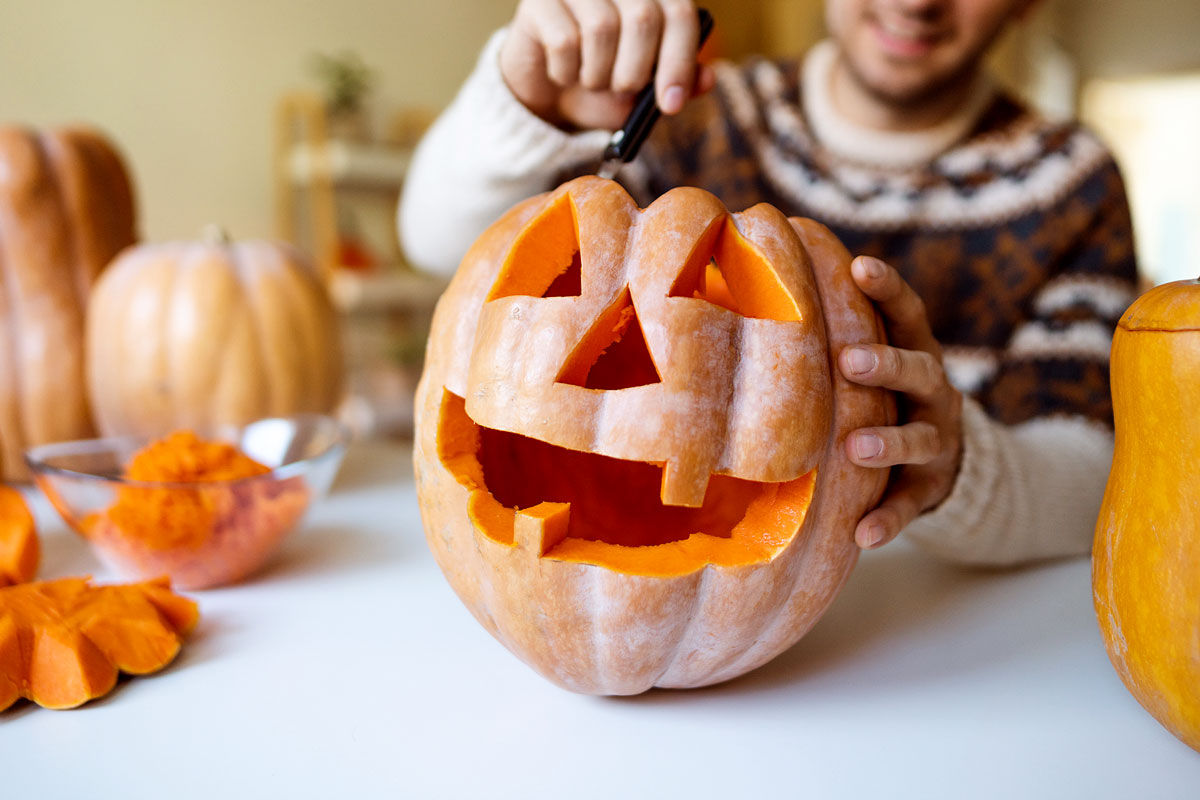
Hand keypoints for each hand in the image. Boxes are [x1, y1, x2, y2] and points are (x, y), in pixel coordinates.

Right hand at [499, 0, 715, 130]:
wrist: (549, 92)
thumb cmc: (605, 82)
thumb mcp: (646, 91)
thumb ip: (679, 82)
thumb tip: (707, 80)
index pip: (679, 13)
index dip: (679, 61)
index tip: (670, 104)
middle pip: (643, 18)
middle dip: (635, 72)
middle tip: (621, 91)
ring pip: (601, 29)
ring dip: (598, 75)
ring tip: (591, 81)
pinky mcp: (540, 1)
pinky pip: (563, 41)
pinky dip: (566, 73)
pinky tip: (563, 74)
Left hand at [839, 256, 963, 549]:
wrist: (939, 460)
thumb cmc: (876, 398)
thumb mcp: (865, 367)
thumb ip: (829, 339)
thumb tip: (738, 292)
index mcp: (914, 351)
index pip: (907, 312)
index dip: (888, 288)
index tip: (860, 265)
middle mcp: (934, 391)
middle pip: (918, 369)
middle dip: (885, 364)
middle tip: (847, 360)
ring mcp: (938, 440)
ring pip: (920, 438)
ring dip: (888, 441)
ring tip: (856, 446)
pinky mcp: (931, 487)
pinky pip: (912, 504)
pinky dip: (890, 518)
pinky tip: (864, 535)